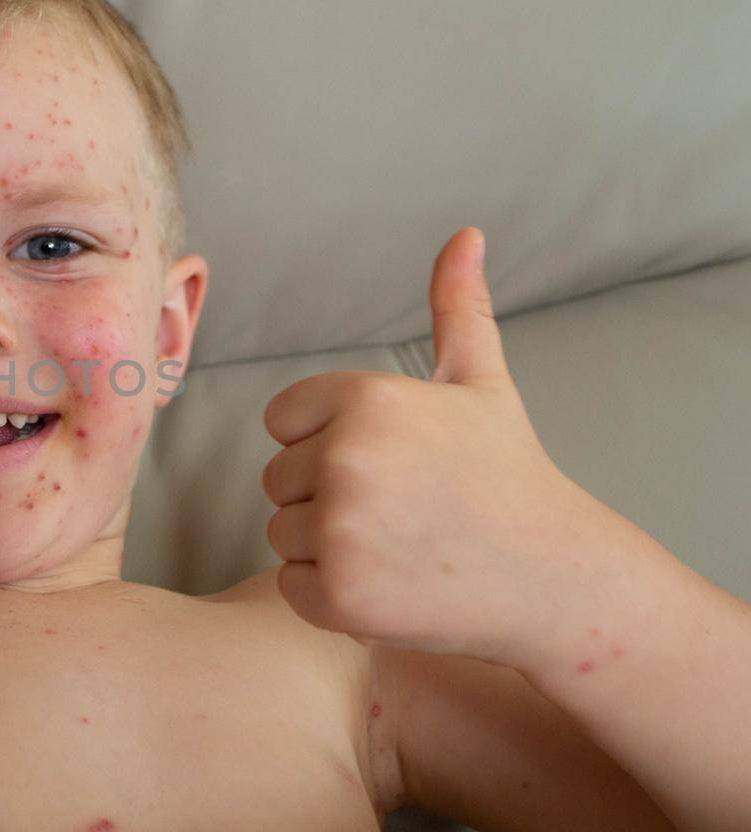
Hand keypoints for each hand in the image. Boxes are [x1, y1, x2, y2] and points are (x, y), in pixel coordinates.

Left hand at [259, 226, 620, 662]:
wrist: (554, 576)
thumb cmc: (509, 475)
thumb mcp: (481, 382)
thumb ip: (457, 308)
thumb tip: (466, 235)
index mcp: (365, 398)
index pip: (282, 421)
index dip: (329, 443)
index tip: (393, 462)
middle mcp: (346, 457)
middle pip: (277, 478)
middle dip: (328, 497)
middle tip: (404, 510)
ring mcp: (341, 529)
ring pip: (282, 532)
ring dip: (328, 547)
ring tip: (401, 545)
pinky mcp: (340, 594)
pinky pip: (292, 586)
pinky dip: (331, 596)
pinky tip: (393, 585)